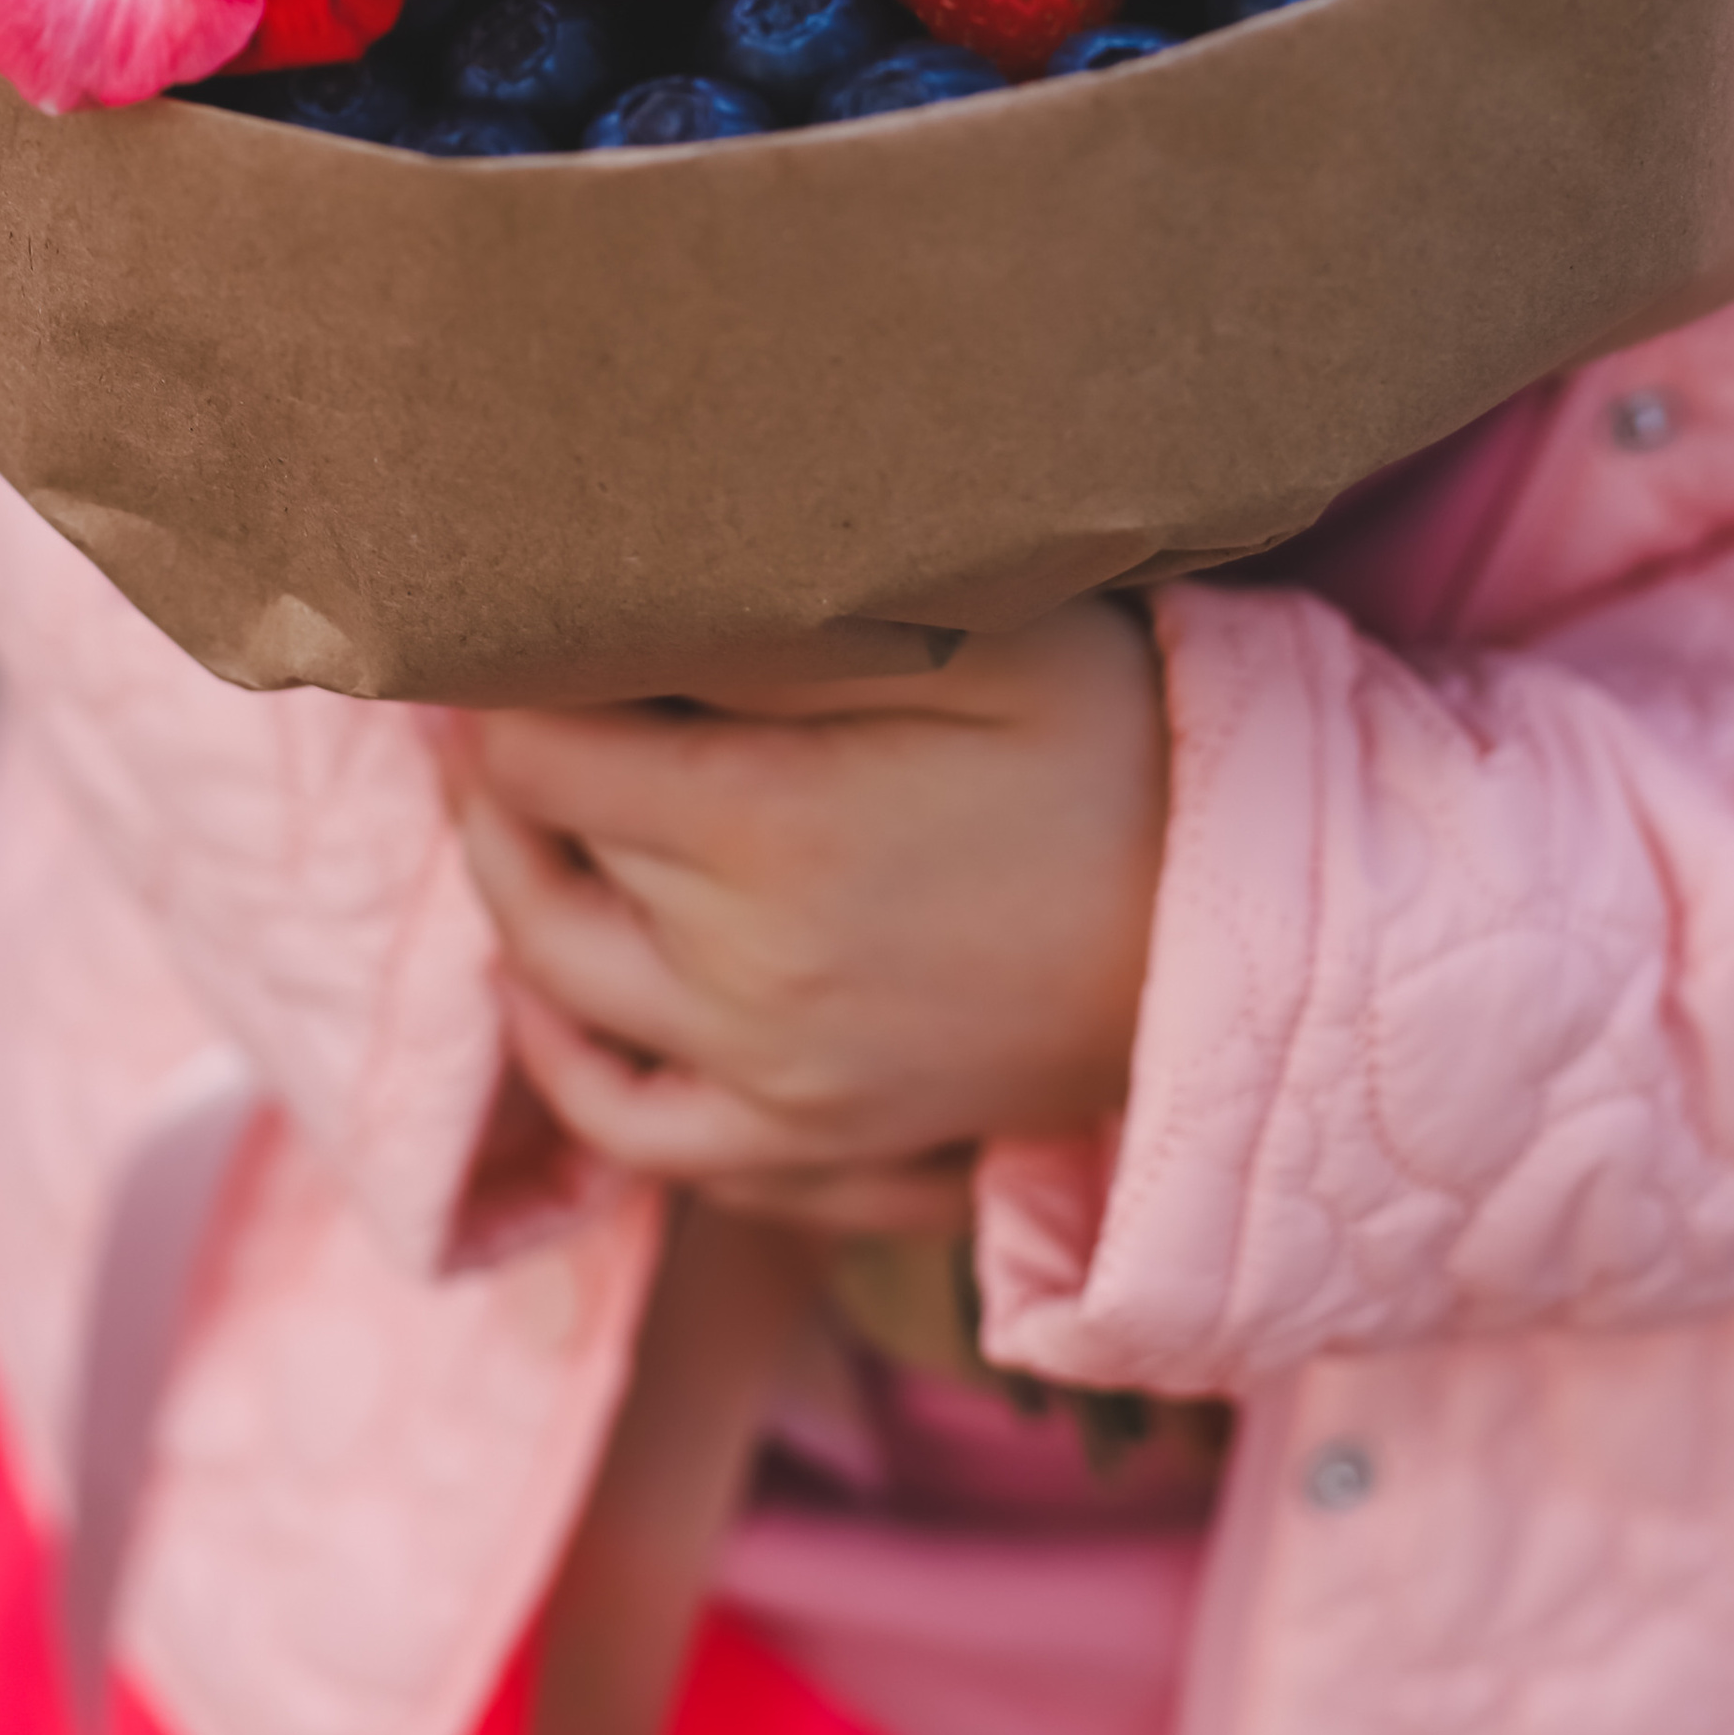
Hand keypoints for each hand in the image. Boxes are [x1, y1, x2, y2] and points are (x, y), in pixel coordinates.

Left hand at [453, 599, 1166, 1229]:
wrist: (1250, 931)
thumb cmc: (1123, 742)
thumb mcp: (985, 632)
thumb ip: (794, 613)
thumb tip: (629, 585)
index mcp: (773, 827)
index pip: (539, 755)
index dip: (494, 687)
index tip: (493, 632)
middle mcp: (750, 975)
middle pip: (533, 874)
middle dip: (490, 783)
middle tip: (483, 708)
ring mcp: (782, 1083)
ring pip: (560, 1003)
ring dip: (509, 908)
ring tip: (508, 821)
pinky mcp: (826, 1149)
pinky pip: (646, 1140)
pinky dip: (573, 1076)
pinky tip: (555, 1002)